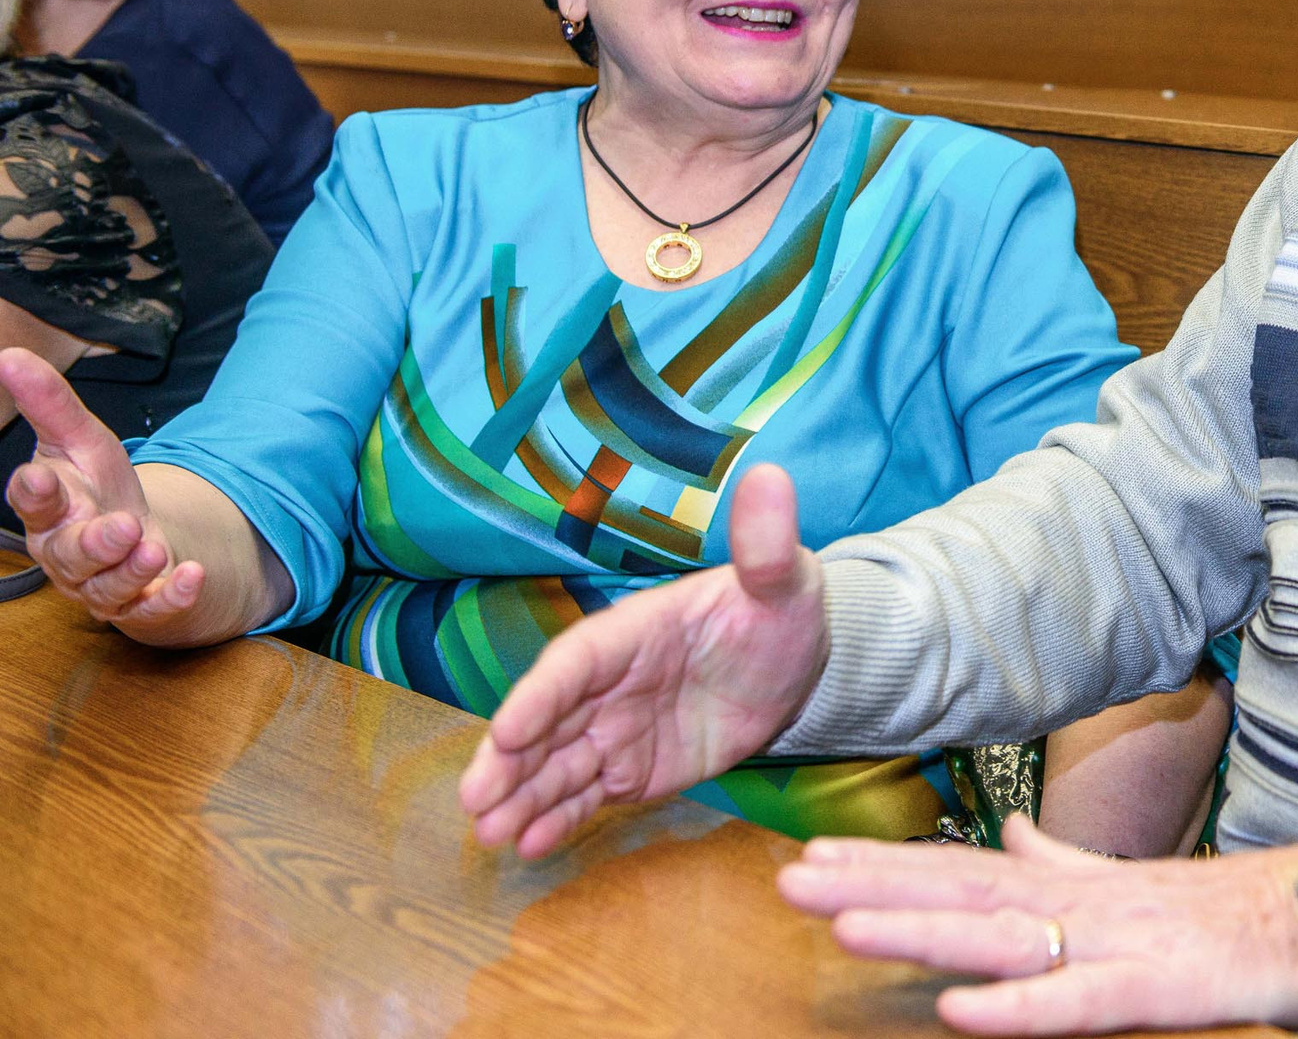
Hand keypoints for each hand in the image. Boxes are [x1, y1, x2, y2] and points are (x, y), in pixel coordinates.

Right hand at [0, 347, 204, 636]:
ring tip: (153, 547)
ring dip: (131, 569)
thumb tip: (10, 356)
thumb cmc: (96, 488)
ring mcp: (100, 583)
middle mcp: (67, 552)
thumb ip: (50, 404)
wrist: (133, 539)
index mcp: (48, 510)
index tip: (38, 477)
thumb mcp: (81, 439)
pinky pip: (151, 609)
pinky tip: (192, 575)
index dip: (33, 492)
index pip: (32, 503)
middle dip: (94, 543)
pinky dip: (170, 596)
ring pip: (106, 586)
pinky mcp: (138, 604)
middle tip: (122, 526)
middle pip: (69, 554)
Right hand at [459, 461, 830, 857]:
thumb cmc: (780, 611)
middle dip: (508, 760)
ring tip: (489, 836)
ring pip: (556, 765)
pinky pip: (587, 796)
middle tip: (474, 801)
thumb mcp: (782, 580)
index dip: (540, 695)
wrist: (798, 665)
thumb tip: (772, 476)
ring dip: (521, 798)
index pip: (576, 662)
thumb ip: (765, 546)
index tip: (506, 730)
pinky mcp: (632, 769)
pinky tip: (528, 846)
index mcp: (633, 631)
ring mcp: (616, 729)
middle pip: (547, 720)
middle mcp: (611, 683)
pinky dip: (558, 819)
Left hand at [777, 815, 1297, 1034]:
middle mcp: (1082, 904)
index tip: (813, 859)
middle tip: (792, 881)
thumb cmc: (1232, 910)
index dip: (888, 867)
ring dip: (922, 932)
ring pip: (1004, 938)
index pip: (964, 872)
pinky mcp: (1157, 988)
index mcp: (1074, 886)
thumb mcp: (1135, 882)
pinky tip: (959, 1010)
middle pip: (963, 896)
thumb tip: (1012, 839)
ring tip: (845, 928)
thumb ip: (1068, 864)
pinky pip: (1077, 1002)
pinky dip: (1018, 1006)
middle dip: (875, 889)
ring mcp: (1117, 942)